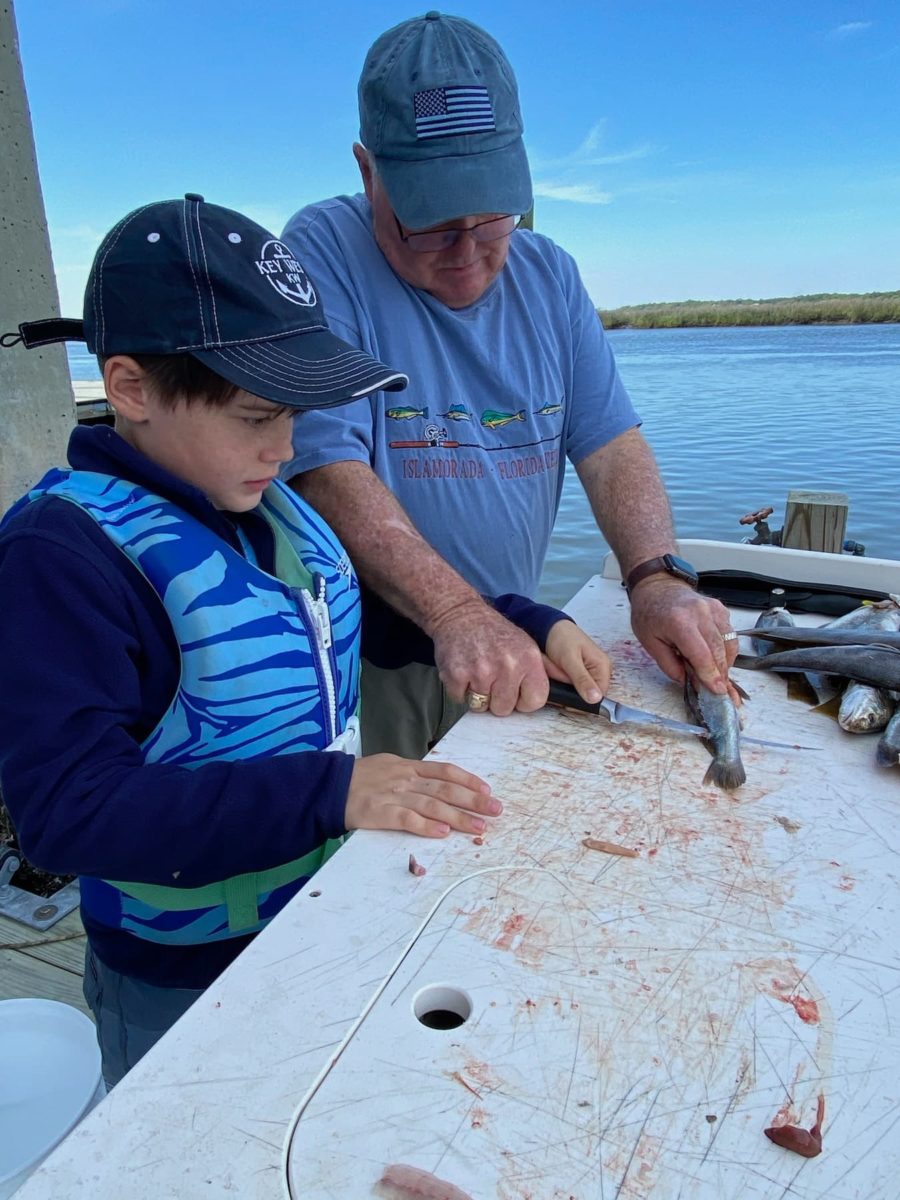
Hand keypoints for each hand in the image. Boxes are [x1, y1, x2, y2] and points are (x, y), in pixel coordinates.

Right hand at [345, 754, 500, 837]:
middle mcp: (406, 779)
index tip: (487, 790)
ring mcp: (394, 796)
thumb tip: (437, 782)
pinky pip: (408, 820)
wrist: (329, 786)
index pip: (445, 771)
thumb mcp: (389, 766)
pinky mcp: (381, 813)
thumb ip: (413, 774)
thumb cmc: (360, 778)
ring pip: (433, 805)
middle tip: (496, 810)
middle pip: (446, 789)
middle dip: (474, 800)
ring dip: (459, 816)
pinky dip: (427, 826)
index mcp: (409, 766)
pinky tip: (443, 832)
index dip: (468, 780)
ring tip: (479, 826)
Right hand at [431, 601, 549, 715]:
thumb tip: (568, 683)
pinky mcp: (457, 674)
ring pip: (481, 706)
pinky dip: (460, 689)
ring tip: (477, 671)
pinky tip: (464, 670)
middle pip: (504, 708)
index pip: (536, 700)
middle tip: (491, 677)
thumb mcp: (525, 644)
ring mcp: (481, 671)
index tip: (515, 693)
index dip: (523, 701)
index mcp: (529, 659)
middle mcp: (508, 666)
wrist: (460, 613)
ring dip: (477, 694)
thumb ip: (543, 668)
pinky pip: (460, 699)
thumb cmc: (493, 631)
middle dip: (496, 698)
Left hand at [543, 620, 610, 704]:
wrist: (549, 628)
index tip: (566, 699)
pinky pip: (572, 686)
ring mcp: (590, 673)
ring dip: (565, 687)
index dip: (583, 701)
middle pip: (588, 695)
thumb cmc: (561, 638)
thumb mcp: (570, 659)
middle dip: (571, 691)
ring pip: (578, 692)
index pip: (599, 696)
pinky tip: (556, 673)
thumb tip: (596, 699)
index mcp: (603, 667)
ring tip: (555, 672)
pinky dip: (562, 683)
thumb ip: (582, 680)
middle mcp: (600, 671)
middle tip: (557, 677)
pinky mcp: (580, 674)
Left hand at [629, 578, 737, 693]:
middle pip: (718, 650)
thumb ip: (670, 665)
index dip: (711, 676)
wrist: (657, 588)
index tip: (717, 691)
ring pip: (729, 643)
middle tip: (719, 690)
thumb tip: (689, 682)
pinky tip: (716, 656)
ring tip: (717, 675)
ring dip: (726, 663)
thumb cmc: (649, 615)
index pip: (702, 655)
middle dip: (721, 674)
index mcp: (679, 621)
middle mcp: (700, 613)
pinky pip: (730, 634)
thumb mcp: (650, 644)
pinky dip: (726, 649)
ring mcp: (713, 608)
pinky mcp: (721, 609)